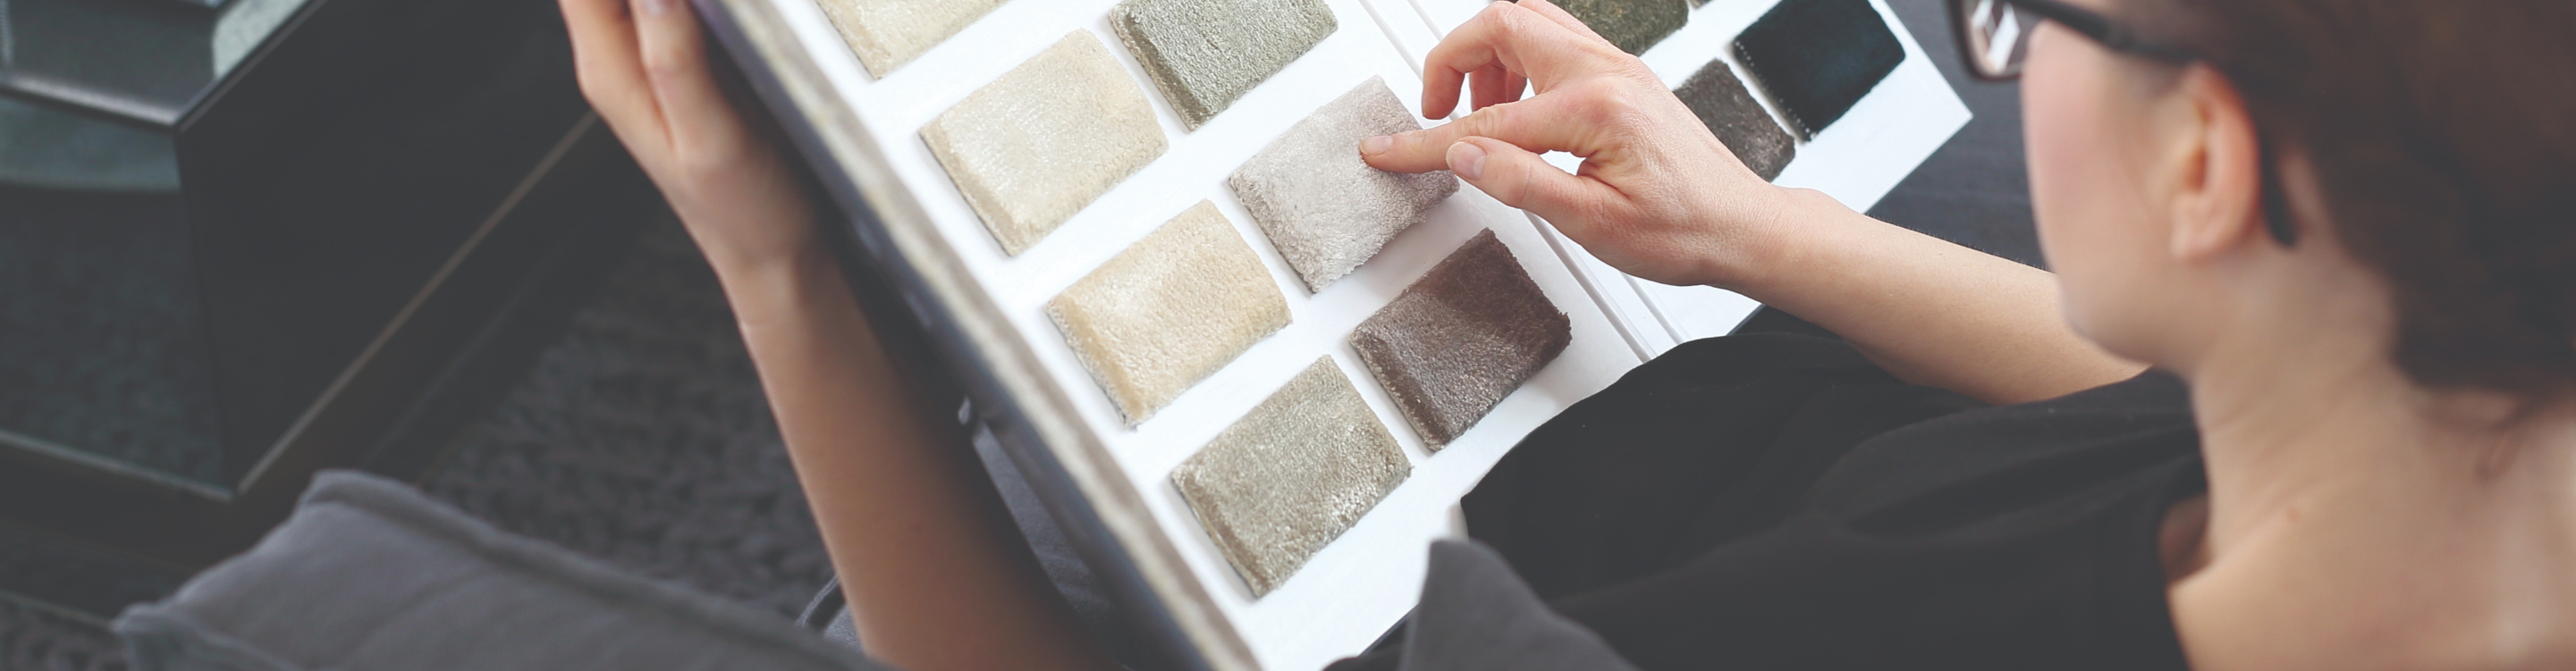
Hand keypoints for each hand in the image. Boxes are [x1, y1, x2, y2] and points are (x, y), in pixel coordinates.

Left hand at [562, 0, 818, 271]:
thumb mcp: (710, 136)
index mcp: (610, 71)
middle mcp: (621, 59)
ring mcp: (654, 58)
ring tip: (725, 2)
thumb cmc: (741, 211)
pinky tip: (726, 2)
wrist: (772, 255)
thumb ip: (676, 59)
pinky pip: (677, 1)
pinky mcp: (690, 61)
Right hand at [1362, 0, 1797, 288]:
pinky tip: (1517, 109)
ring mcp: (1617, 68)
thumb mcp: (1593, 222)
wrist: (1741, 228)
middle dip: (1453, 60)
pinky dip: (1519, 62)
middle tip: (1433, 109)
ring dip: (1488, 57)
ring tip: (1475, 111)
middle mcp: (1607, 72)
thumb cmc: (1683, 230)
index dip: (1425, 139)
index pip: (1487, 119)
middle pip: (1504, 24)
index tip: (1387, 150)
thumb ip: (1521, 181)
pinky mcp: (1623, 77)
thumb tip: (1462, 153)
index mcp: (1595, 107)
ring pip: (1530, 23)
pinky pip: (1556, 42)